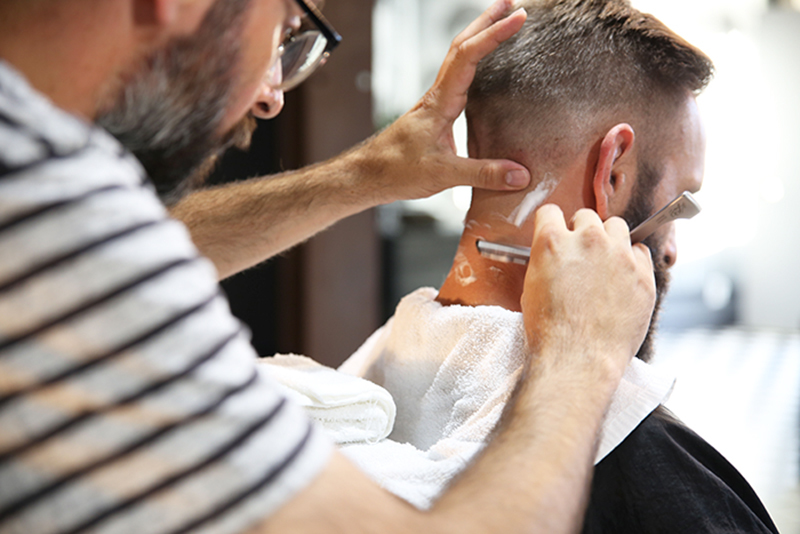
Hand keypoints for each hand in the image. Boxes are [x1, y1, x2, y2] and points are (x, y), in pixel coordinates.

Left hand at [359, 0, 530, 203]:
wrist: (368, 175)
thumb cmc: (395, 170)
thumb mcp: (443, 174)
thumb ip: (483, 173)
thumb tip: (520, 174)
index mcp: (439, 102)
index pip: (468, 56)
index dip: (493, 34)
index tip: (517, 18)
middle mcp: (436, 96)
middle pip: (461, 45)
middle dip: (486, 21)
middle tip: (510, 4)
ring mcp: (434, 102)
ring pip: (457, 58)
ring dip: (478, 37)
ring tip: (499, 23)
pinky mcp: (434, 113)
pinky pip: (457, 77)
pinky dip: (472, 60)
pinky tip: (482, 66)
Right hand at [521, 206, 655, 382]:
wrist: (578, 358)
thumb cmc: (551, 331)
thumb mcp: (532, 288)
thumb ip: (546, 261)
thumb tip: (555, 258)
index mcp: (552, 242)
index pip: (551, 212)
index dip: (552, 224)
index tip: (557, 232)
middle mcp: (587, 241)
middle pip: (587, 216)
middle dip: (583, 232)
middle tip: (582, 254)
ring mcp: (619, 255)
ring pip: (618, 227)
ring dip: (610, 240)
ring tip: (606, 263)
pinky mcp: (643, 274)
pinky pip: (641, 252)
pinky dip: (633, 261)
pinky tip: (623, 279)